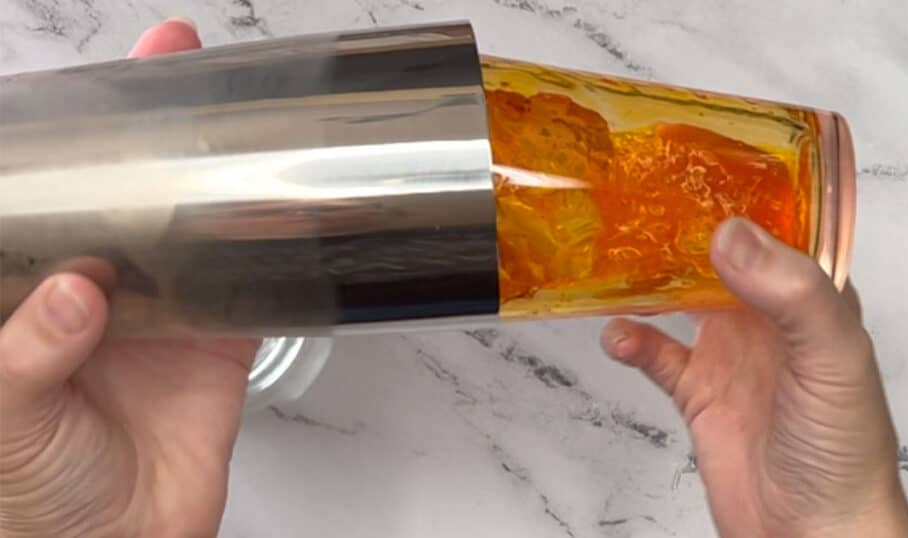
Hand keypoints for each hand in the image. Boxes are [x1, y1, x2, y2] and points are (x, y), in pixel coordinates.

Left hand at [0, 20, 258, 537]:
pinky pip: (249, 289)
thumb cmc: (29, 496)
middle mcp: (98, 295)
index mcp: (31, 296)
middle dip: (146, 136)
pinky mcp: (219, 346)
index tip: (87, 95)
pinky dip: (268, 255)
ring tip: (232, 127)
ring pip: (192, 231)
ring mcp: (163, 316)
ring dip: (212, 182)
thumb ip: (26, 350)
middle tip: (174, 71)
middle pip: (125, 197)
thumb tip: (73, 294)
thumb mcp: (2, 416)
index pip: (45, 203)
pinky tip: (278, 216)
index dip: (63, 146)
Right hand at [601, 218, 907, 537]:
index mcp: (814, 301)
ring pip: (682, 299)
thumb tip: (732, 235)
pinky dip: (632, 339)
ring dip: (651, 279)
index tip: (702, 165)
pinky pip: (656, 354)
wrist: (811, 533)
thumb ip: (791, 294)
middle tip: (644, 198)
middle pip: (723, 260)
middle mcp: (770, 321)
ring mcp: (732, 355)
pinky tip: (617, 333)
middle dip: (687, 231)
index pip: (781, 233)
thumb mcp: (831, 358)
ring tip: (618, 255)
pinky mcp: (699, 393)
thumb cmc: (844, 451)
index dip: (746, 199)